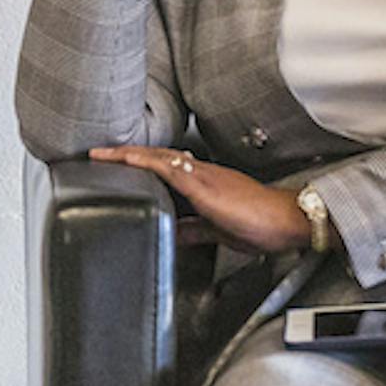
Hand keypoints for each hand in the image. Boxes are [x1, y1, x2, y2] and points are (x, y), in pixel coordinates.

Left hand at [88, 145, 312, 254]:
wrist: (289, 221)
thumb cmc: (263, 224)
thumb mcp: (220, 230)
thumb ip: (196, 230)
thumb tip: (176, 233)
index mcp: (204, 182)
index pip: (164, 166)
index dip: (138, 162)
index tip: (114, 163)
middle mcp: (200, 172)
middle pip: (155, 156)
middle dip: (124, 154)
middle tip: (96, 153)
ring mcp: (202, 176)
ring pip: (157, 157)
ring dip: (126, 155)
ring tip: (100, 154)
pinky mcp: (204, 185)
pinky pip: (169, 168)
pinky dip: (145, 162)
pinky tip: (126, 159)